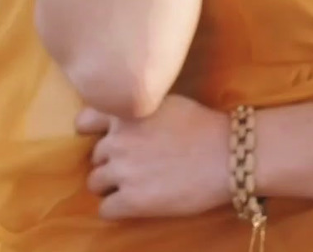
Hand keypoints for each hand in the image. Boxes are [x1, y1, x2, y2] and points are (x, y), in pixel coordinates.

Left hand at [75, 95, 231, 219]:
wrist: (228, 156)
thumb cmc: (204, 126)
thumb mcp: (164, 102)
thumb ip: (137, 109)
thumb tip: (124, 118)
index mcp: (123, 114)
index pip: (84, 121)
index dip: (93, 133)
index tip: (105, 140)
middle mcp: (116, 141)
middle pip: (94, 157)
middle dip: (110, 162)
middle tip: (133, 167)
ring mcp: (122, 171)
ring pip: (94, 183)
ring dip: (110, 186)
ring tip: (133, 187)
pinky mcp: (131, 200)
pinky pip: (105, 210)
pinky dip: (115, 209)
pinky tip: (133, 206)